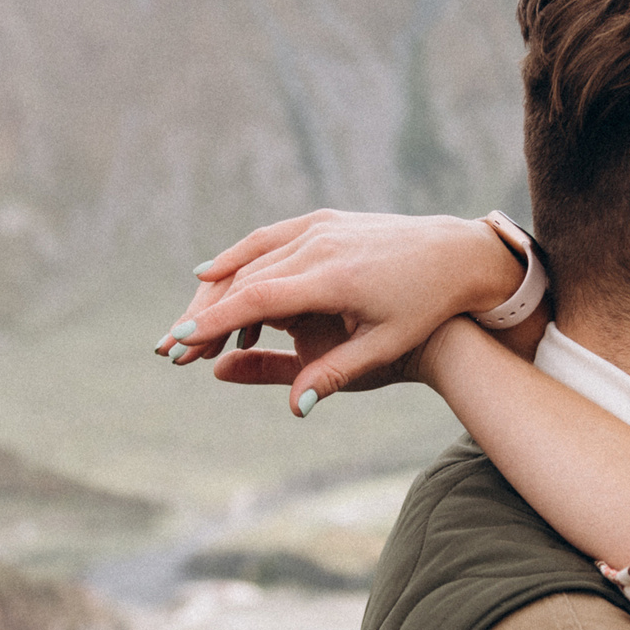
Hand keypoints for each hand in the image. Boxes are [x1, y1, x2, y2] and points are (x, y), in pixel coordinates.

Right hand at [153, 210, 526, 412]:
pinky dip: (236, 257)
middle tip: (173, 348)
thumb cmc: (423, 309)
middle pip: (244, 280)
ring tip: (191, 326)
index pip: (259, 299)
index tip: (182, 341)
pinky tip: (210, 275)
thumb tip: (293, 409)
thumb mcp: (382, 350)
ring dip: (215, 291)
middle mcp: (321, 246)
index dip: (216, 321)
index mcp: (334, 278)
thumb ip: (331, 376)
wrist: (456, 255)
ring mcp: (319, 228)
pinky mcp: (321, 220)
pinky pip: (266, 239)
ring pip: (250, 258)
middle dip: (206, 315)